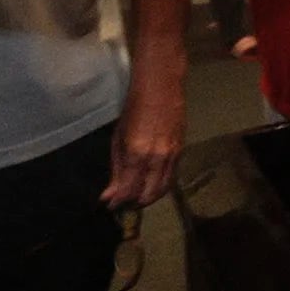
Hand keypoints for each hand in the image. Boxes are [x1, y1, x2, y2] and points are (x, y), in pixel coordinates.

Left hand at [103, 72, 184, 207]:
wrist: (161, 85)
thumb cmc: (133, 107)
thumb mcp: (118, 137)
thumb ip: (116, 168)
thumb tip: (108, 195)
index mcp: (136, 154)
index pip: (128, 190)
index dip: (117, 202)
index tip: (109, 205)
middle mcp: (156, 159)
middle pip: (147, 195)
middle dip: (134, 203)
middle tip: (123, 202)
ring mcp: (172, 156)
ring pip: (162, 190)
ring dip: (148, 197)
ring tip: (136, 196)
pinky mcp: (181, 152)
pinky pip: (171, 178)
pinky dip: (160, 186)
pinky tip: (150, 182)